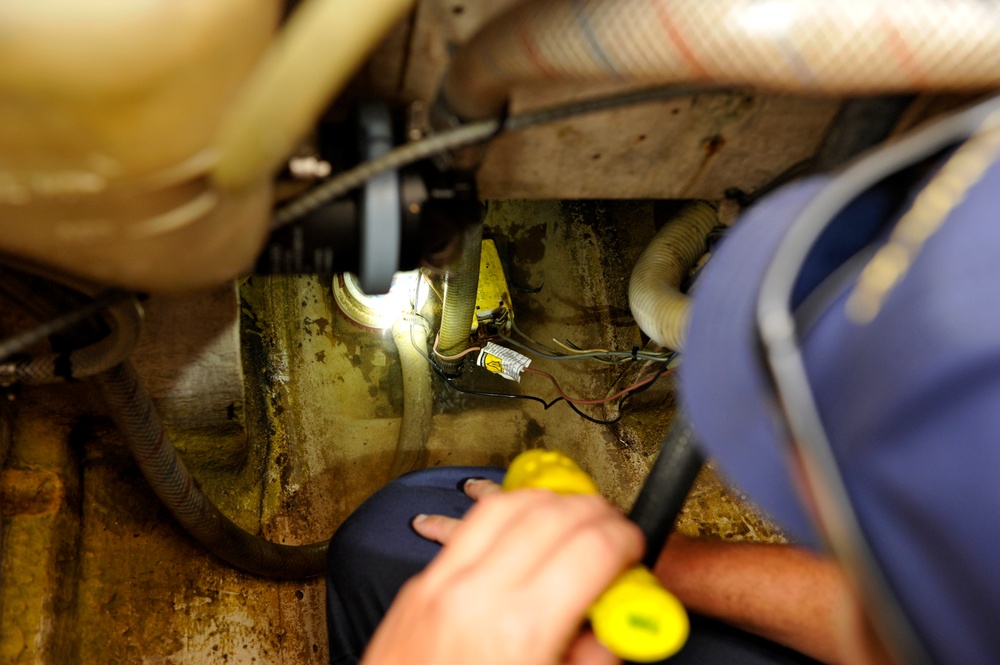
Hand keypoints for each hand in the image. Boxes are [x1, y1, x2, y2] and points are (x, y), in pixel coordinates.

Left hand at [359, 479, 643, 664]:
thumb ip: (591, 660)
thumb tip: (613, 626)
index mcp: (522, 631)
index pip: (592, 548)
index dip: (626, 538)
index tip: (635, 545)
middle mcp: (479, 595)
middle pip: (552, 514)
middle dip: (594, 511)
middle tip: (612, 528)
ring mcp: (442, 584)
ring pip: (505, 505)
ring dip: (548, 502)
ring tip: (572, 518)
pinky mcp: (419, 586)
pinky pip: (468, 527)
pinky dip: (505, 515)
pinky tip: (522, 531)